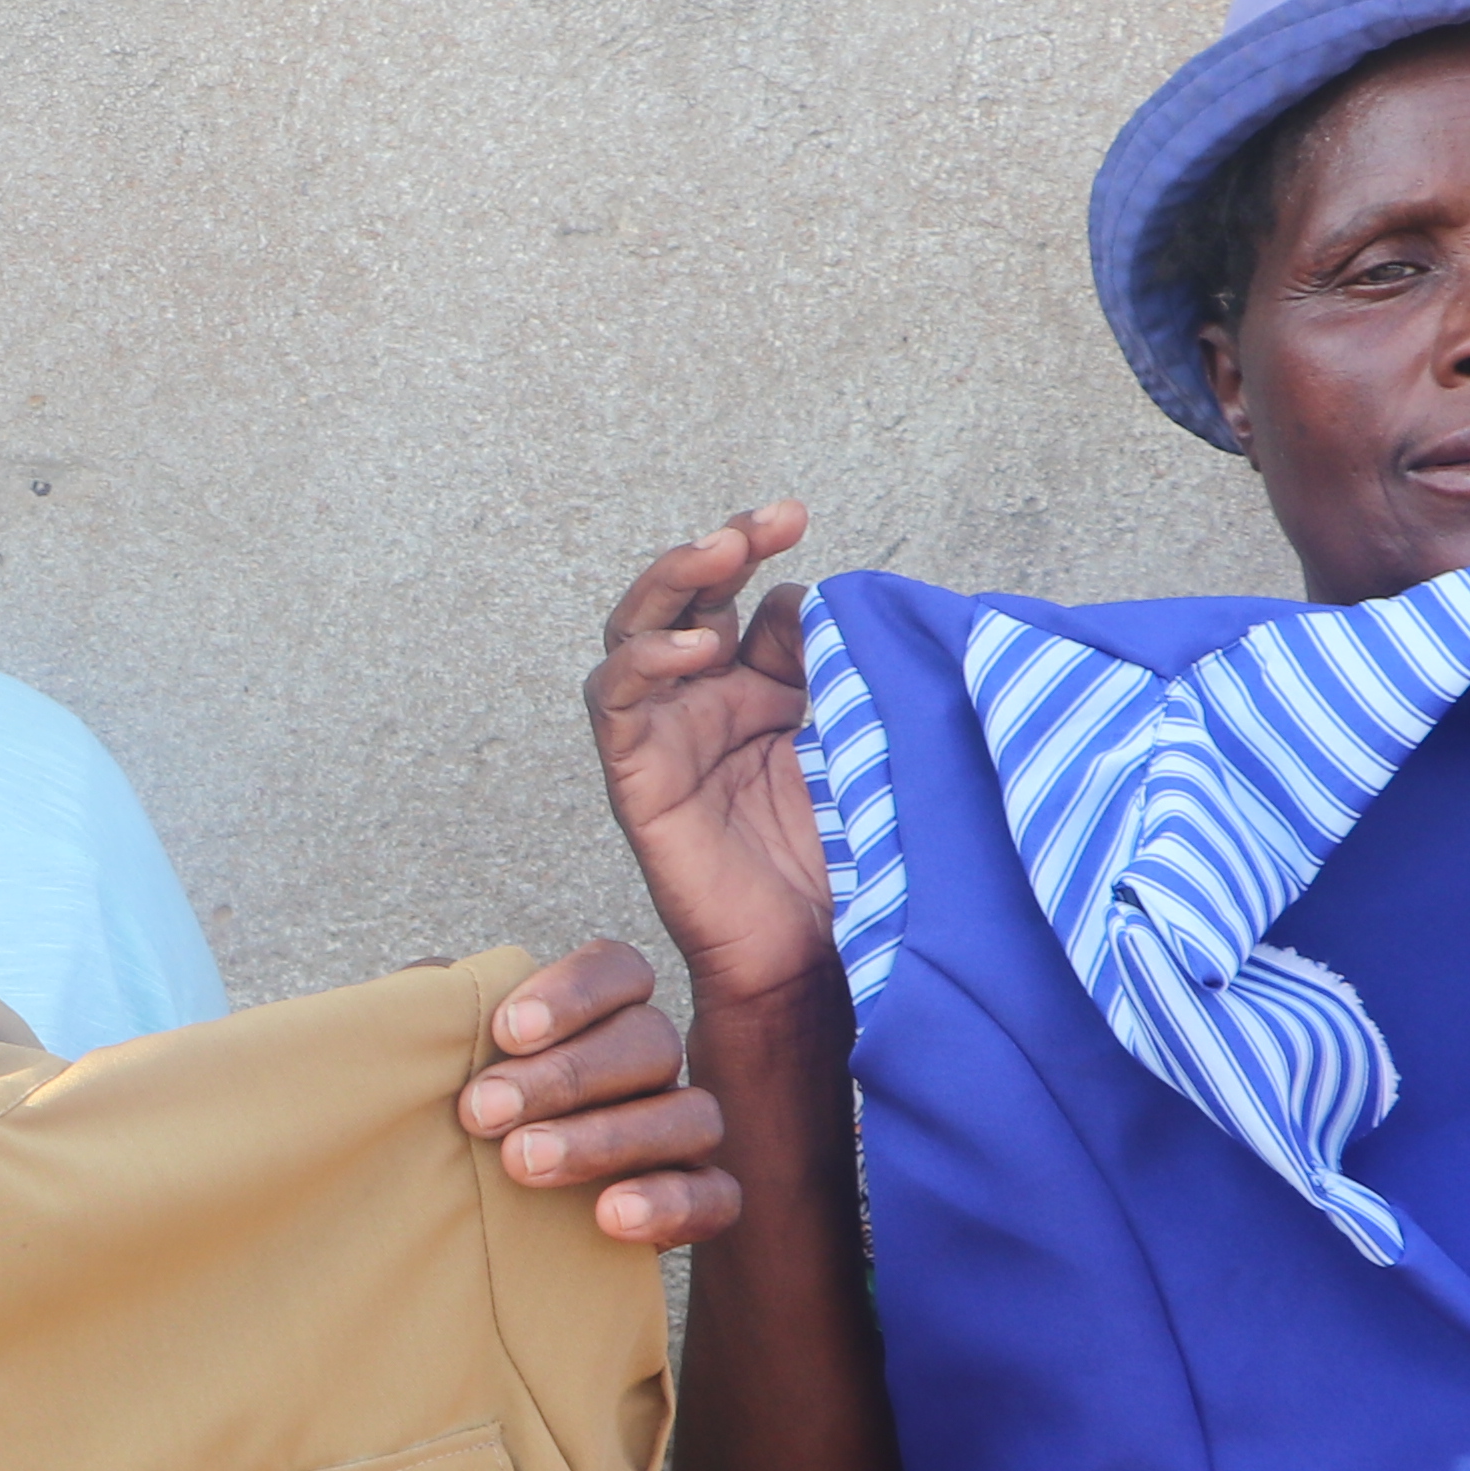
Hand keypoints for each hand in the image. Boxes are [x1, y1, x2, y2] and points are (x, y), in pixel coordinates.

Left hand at [461, 940, 740, 1247]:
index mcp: (598, 1016)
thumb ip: (436, 1017)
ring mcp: (678, 1133)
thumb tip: (435, 981)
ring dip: (606, 1138)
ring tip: (523, 1164)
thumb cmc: (453, 1126)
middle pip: (651, 1042)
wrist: (460, 1224)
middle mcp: (648, 1067)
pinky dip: (670, 1202)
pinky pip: (717, 1196)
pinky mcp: (694, 1204)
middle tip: (484, 1112)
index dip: (573, 994)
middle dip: (565, 1076)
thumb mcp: (433, 1067)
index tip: (503, 1033)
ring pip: (690, 1115)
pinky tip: (608, 1215)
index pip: (621, 971)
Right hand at [589, 506, 838, 1012]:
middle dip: (716, 547)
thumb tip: (807, 601)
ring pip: (635, 631)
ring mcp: (666, 736)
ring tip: (720, 554)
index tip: (795, 515)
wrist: (817, 954)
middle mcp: (703, 704)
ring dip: (672, 584)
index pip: (743, 595)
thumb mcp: (854, 736)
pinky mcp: (638, 775)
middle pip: (682, 598)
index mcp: (756, 690)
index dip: (759, 549)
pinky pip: (615, 700)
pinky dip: (644, 661)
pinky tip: (695, 647)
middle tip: (766, 522)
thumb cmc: (845, 857)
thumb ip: (831, 668)